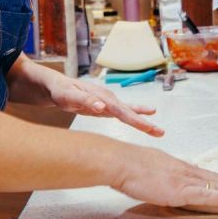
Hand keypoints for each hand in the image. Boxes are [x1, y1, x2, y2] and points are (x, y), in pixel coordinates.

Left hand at [46, 74, 163, 136]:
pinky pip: (125, 112)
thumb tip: (102, 107)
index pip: (121, 111)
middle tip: (159, 132)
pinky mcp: (107, 106)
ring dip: (144, 121)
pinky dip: (136, 113)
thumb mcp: (68, 96)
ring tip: (158, 130)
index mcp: (102, 97)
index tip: (146, 126)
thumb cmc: (61, 91)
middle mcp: (109, 98)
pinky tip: (147, 114)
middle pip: (129, 113)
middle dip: (144, 123)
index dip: (134, 119)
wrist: (58, 86)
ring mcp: (109, 102)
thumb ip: (85, 101)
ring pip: (129, 113)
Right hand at [111, 145, 217, 207]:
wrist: (121, 162)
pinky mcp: (182, 191)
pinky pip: (210, 196)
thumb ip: (164, 175)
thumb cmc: (130, 165)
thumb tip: (168, 180)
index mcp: (181, 167)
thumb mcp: (152, 167)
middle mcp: (188, 172)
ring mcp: (186, 181)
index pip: (211, 176)